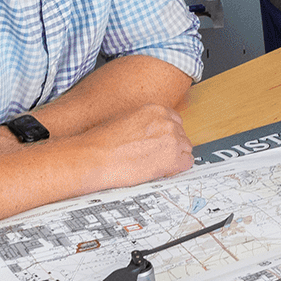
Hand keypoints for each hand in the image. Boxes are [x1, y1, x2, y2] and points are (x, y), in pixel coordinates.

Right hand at [78, 104, 192, 190]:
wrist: (94, 158)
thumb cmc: (101, 142)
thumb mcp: (125, 120)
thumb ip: (145, 123)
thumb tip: (152, 133)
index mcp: (154, 109)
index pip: (174, 120)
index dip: (167, 134)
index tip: (161, 142)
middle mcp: (166, 121)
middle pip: (181, 134)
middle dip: (172, 145)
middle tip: (157, 155)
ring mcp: (172, 139)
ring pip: (185, 148)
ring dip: (175, 157)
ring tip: (156, 164)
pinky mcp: (173, 158)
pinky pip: (187, 163)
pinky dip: (177, 169)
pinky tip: (163, 171)